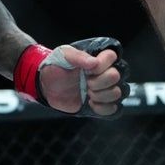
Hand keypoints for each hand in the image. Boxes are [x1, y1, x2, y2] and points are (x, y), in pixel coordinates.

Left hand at [14, 37, 131, 117]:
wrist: (46, 84)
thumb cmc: (56, 65)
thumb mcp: (63, 55)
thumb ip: (78, 57)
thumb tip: (94, 63)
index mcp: (98, 58)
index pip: (113, 57)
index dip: (102, 65)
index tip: (87, 70)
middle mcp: (105, 72)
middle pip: (118, 76)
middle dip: (100, 82)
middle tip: (86, 83)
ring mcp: (104, 89)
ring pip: (118, 93)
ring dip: (102, 95)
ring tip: (88, 94)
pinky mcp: (101, 104)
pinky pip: (114, 109)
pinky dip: (103, 109)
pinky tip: (91, 104)